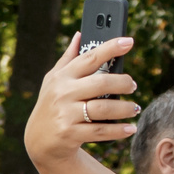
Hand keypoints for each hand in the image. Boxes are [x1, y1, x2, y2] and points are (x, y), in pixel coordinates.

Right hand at [23, 31, 138, 166]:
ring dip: (125, 108)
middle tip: (133, 85)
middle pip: (101, 83)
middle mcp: (63, 93)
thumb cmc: (52, 103)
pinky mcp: (70, 133)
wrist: (39, 140)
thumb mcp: (54, 80)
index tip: (129, 41)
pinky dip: (119, 130)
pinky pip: (101, 130)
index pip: (89, 58)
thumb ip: (69, 58)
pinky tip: (131, 128)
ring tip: (135, 108)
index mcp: (62, 76)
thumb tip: (80, 34)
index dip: (110, 48)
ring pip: (104, 108)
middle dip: (123, 83)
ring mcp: (65, 113)